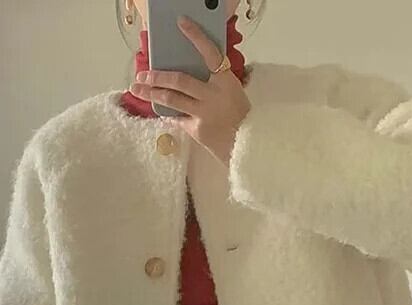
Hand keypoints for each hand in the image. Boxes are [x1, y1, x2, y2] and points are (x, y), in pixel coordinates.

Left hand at [129, 16, 250, 165]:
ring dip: (151, 93)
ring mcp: (204, 114)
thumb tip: (190, 69)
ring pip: (172, 100)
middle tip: (142, 74)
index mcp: (226, 82)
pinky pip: (177, 118)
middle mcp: (213, 96)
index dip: (196, 37)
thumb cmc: (239, 117)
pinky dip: (167, 112)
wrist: (245, 146)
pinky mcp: (197, 130)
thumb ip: (214, 81)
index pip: (210, 54)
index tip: (182, 23)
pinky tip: (157, 108)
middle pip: (179, 80)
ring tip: (137, 89)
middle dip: (157, 76)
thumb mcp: (232, 92)